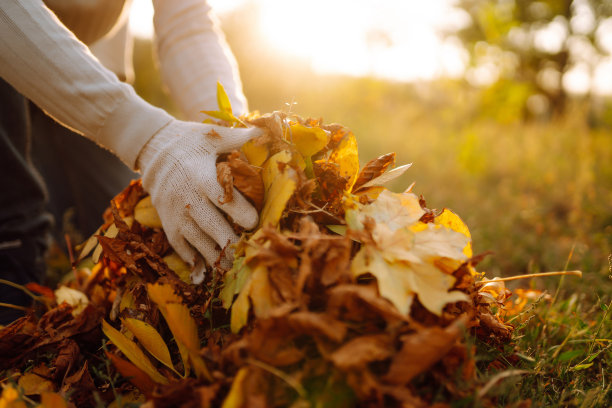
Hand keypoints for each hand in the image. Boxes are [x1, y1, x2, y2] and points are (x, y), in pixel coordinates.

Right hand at [137, 119, 261, 277]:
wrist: (151, 147)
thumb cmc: (189, 141)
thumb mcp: (212, 135)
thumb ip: (238, 137)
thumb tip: (264, 132)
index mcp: (202, 177)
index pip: (224, 199)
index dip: (241, 213)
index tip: (254, 222)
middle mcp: (189, 198)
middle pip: (212, 226)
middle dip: (230, 242)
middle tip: (246, 253)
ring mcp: (176, 212)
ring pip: (197, 240)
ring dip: (214, 255)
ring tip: (231, 268)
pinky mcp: (167, 220)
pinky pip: (179, 244)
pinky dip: (191, 257)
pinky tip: (204, 268)